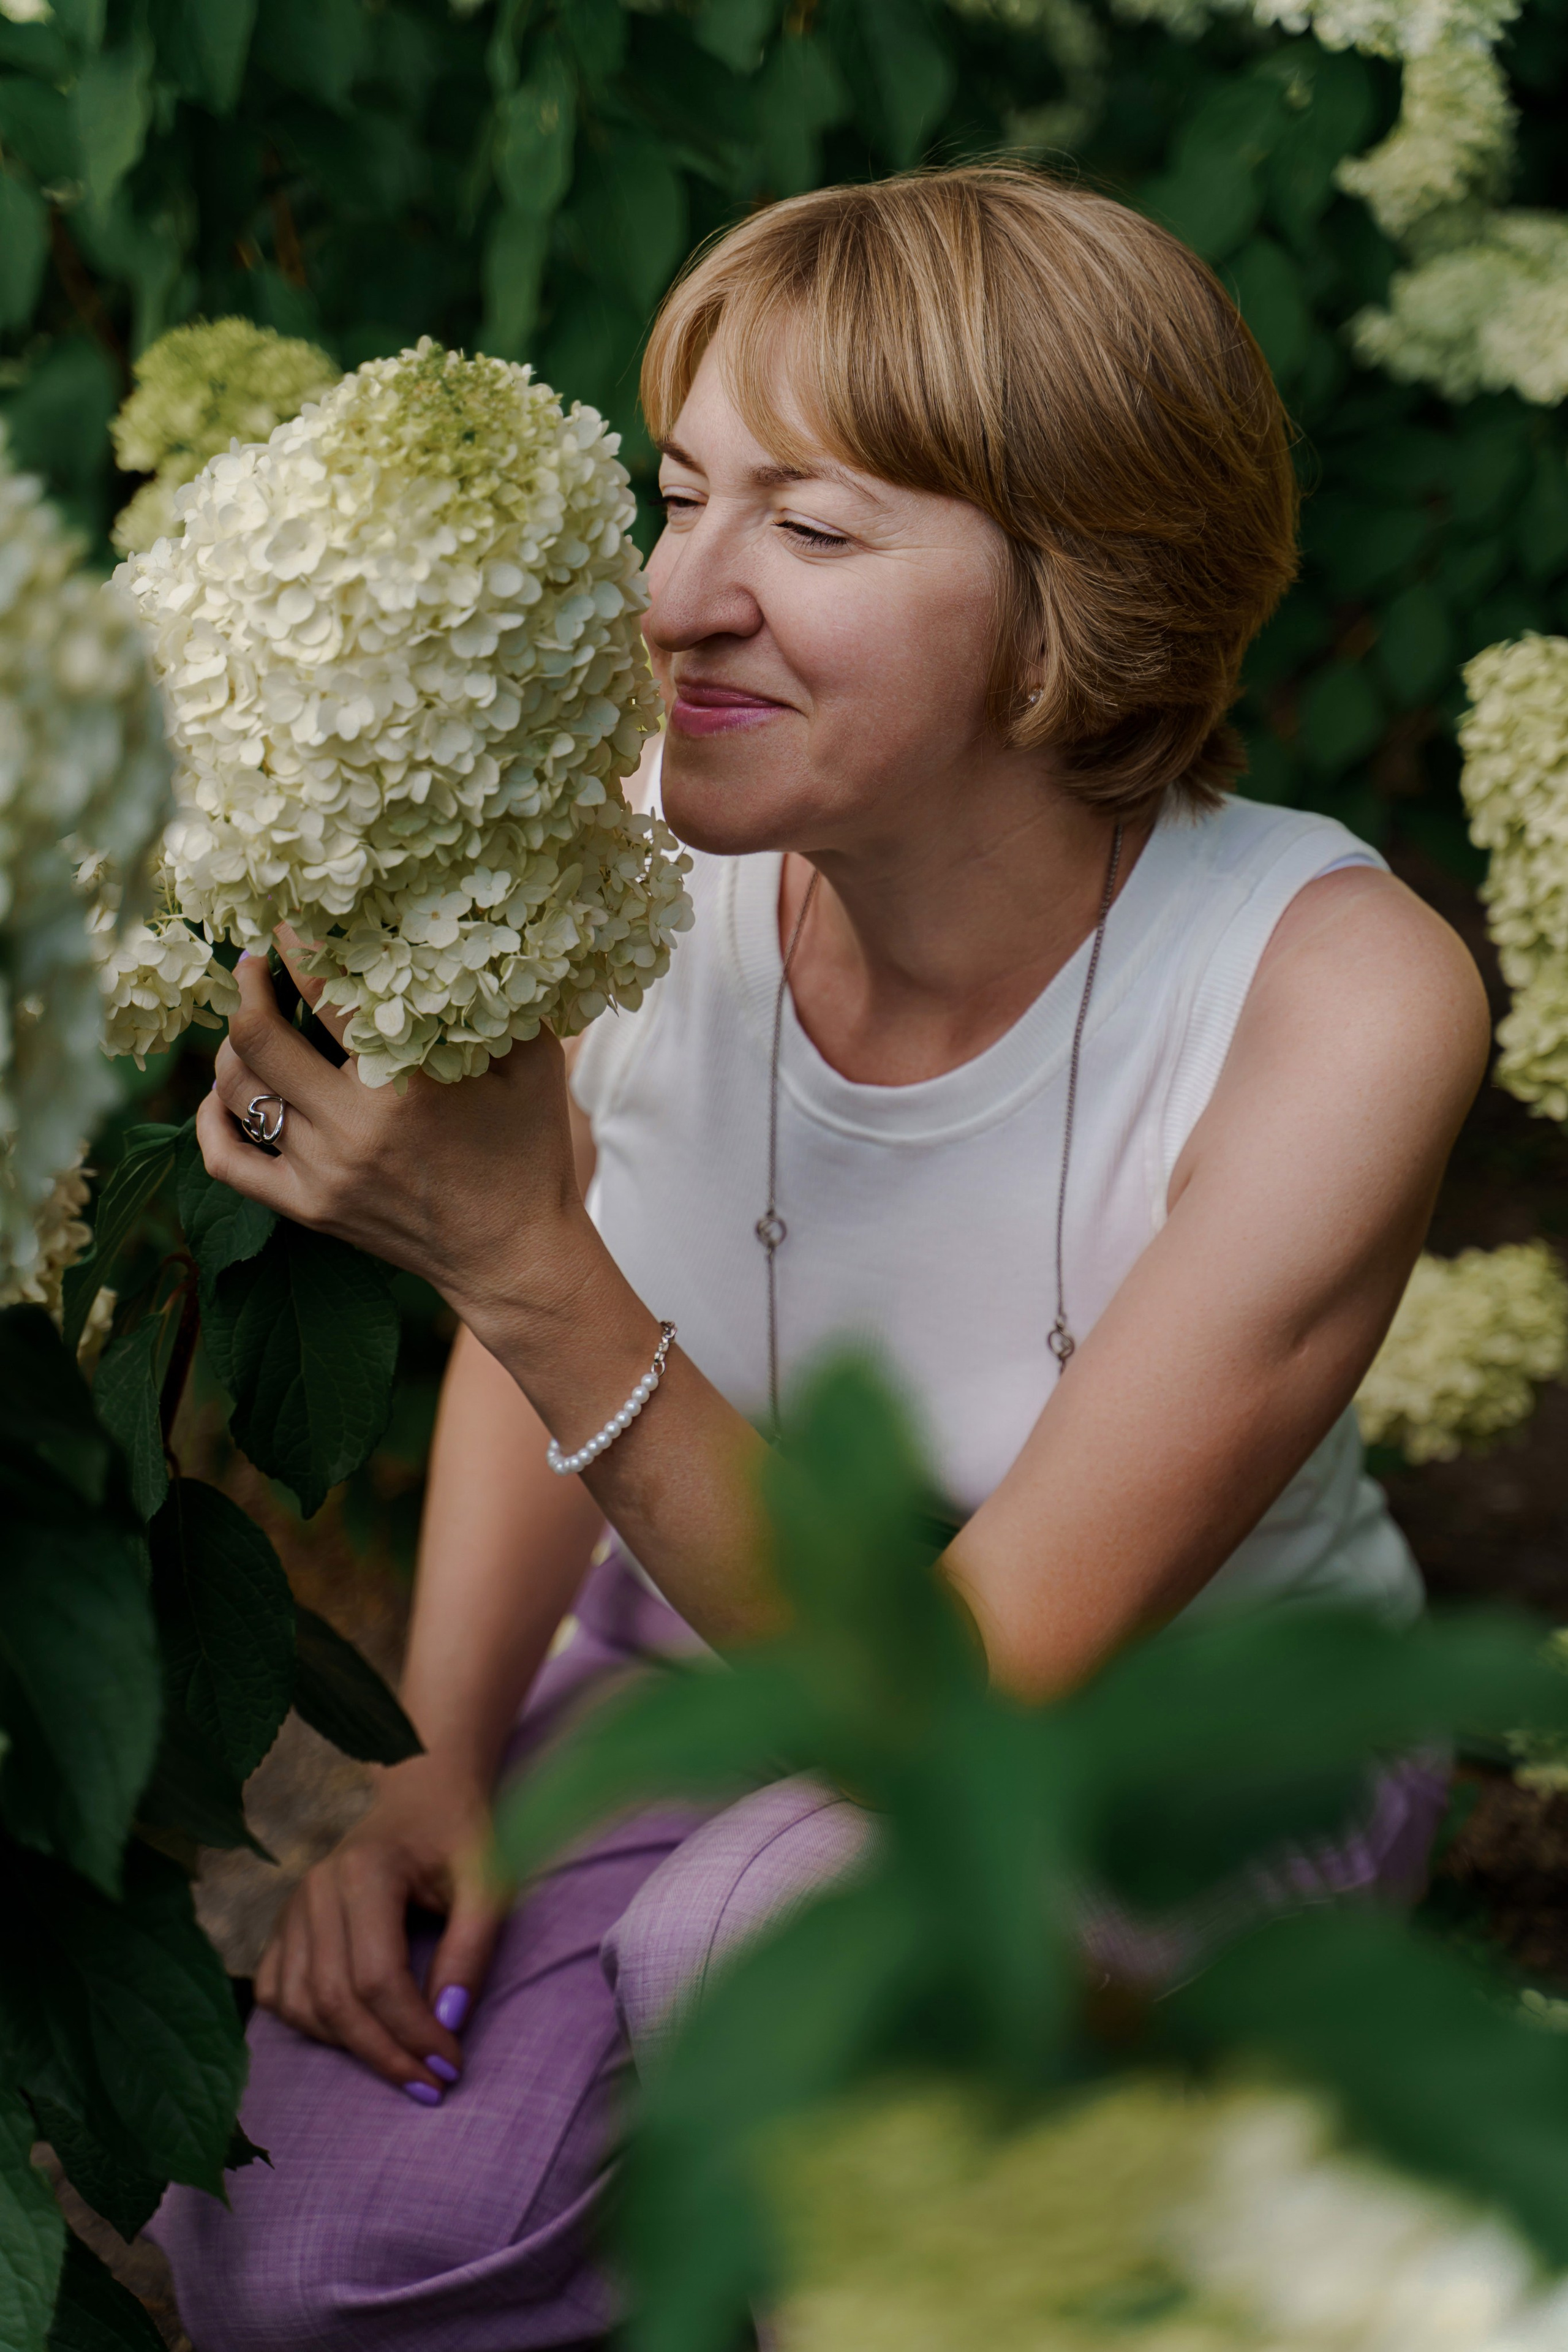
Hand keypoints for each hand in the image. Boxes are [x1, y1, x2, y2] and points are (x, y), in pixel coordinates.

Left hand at [195, 937, 591, 1326]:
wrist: (514, 1254)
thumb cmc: (529, 1152)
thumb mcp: (534, 1064)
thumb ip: (501, 998)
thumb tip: (474, 933)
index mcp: (405, 1083)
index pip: (327, 993)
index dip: (299, 946)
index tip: (290, 921)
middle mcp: (353, 1127)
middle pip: (258, 1037)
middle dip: (246, 987)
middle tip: (253, 963)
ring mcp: (323, 1172)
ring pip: (236, 1092)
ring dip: (230, 1047)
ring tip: (248, 1023)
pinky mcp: (308, 1208)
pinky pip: (226, 1161)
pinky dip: (209, 1121)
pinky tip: (220, 1094)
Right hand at [254, 1752, 506, 2095]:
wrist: (423, 1793)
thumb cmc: (461, 1836)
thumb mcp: (488, 1881)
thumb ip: (472, 1947)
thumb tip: (449, 2022)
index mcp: (366, 1870)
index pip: (378, 1979)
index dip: (413, 2033)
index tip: (452, 2065)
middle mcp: (316, 1888)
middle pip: (336, 2000)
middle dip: (385, 2055)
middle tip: (431, 2085)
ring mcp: (292, 1905)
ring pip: (302, 2005)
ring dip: (350, 2049)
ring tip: (404, 2064)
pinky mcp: (282, 1923)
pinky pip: (277, 1994)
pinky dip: (311, 2027)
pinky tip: (355, 2036)